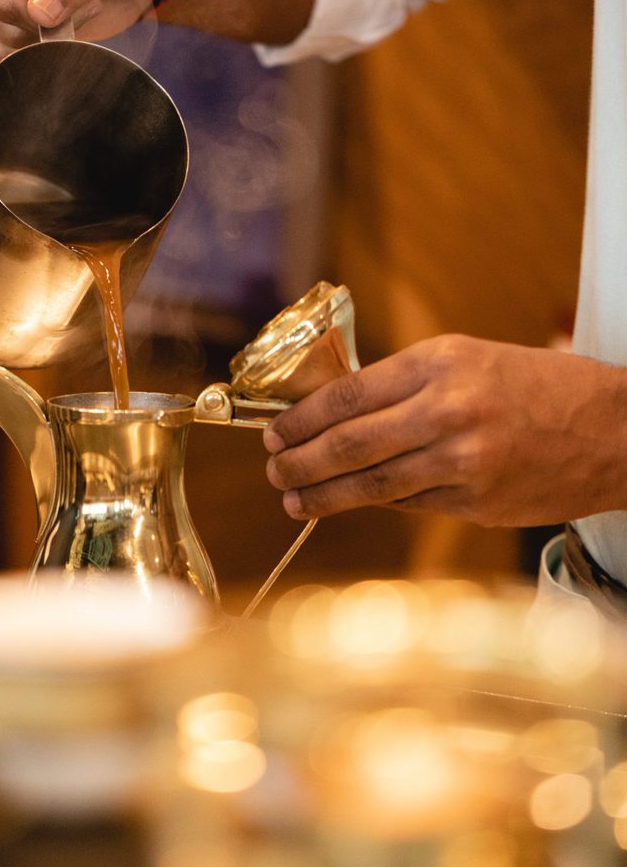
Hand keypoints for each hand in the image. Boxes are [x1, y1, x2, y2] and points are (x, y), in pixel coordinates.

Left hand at [262, 334, 626, 527]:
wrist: (616, 430)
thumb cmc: (540, 389)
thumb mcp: (471, 361)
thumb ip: (406, 385)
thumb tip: (336, 415)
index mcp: (441, 362)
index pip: (348, 393)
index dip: (301, 418)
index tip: (274, 431)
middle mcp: (448, 409)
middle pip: (349, 443)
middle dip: (300, 461)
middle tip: (274, 470)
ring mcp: (462, 460)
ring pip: (373, 484)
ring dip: (324, 496)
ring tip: (294, 500)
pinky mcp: (477, 501)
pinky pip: (410, 504)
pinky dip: (376, 504)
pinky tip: (350, 504)